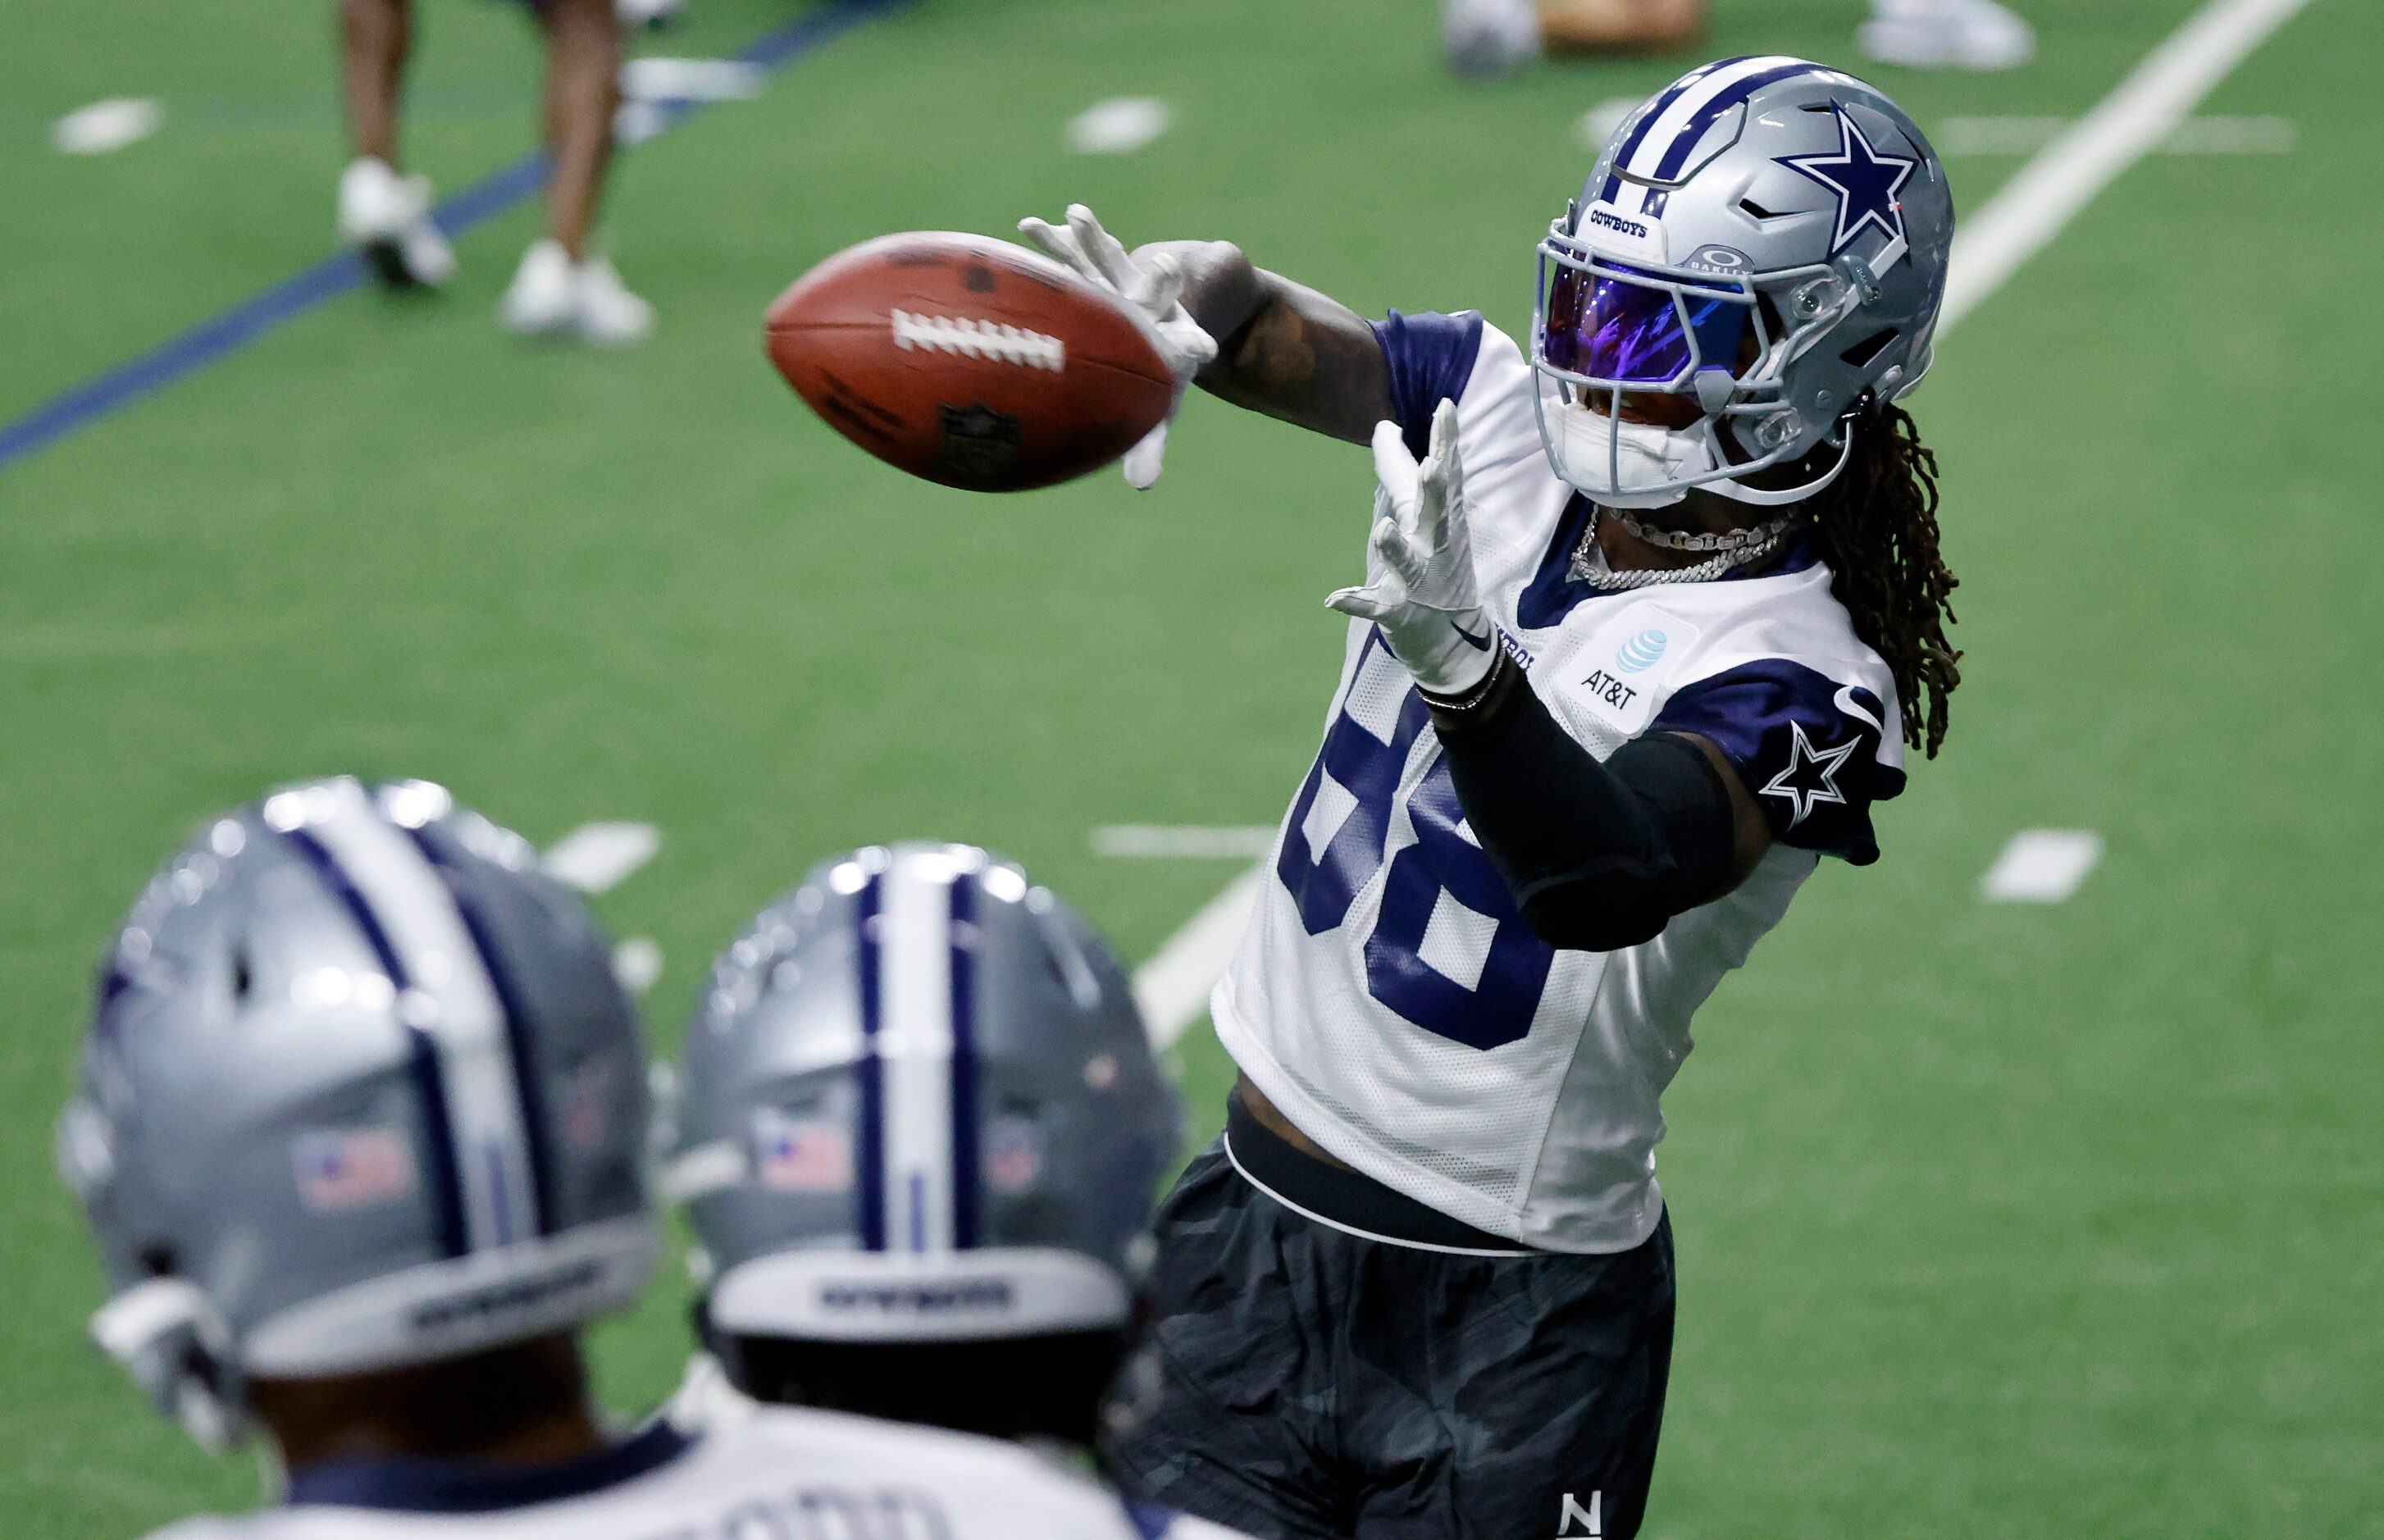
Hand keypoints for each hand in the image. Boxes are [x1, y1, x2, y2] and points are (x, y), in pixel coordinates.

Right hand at [1018, 203, 1217, 487]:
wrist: (1164, 314)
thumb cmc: (1155, 369)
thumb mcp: (1155, 406)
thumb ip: (1149, 445)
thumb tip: (1143, 487)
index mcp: (1168, 340)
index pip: (1185, 344)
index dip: (1193, 346)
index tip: (1205, 349)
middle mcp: (1149, 305)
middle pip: (1157, 290)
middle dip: (1160, 280)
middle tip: (1167, 266)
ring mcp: (1121, 281)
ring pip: (1108, 261)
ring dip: (1094, 242)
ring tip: (1077, 218)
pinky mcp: (1096, 269)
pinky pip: (1072, 256)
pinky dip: (1054, 242)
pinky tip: (1028, 227)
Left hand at [1327, 400, 1497, 696]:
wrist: (1453, 641)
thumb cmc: (1433, 566)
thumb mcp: (1421, 516)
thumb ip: (1401, 470)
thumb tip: (1384, 425)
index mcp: (1440, 519)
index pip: (1445, 474)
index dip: (1446, 442)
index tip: (1445, 407)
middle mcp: (1435, 546)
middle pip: (1438, 513)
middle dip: (1436, 490)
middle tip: (1434, 465)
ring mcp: (1419, 581)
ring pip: (1408, 561)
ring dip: (1396, 547)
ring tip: (1383, 529)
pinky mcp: (1399, 612)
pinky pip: (1377, 607)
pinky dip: (1357, 603)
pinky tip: (1334, 599)